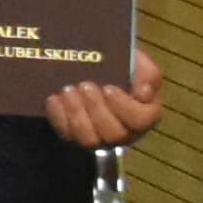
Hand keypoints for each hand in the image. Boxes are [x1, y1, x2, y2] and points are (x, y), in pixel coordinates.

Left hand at [48, 48, 164, 151]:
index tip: (109, 88)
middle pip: (114, 134)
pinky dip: (59, 116)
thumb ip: (148, 73)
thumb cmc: (122, 67)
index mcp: (145, 115)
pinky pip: (67, 134)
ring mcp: (99, 138)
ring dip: (77, 114)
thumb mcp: (139, 63)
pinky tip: (55, 98)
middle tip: (85, 85)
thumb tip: (144, 93)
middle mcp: (124, 132)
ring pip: (89, 140)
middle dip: (97, 109)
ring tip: (68, 90)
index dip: (124, 107)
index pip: (141, 120)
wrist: (93, 69)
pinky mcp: (75, 136)